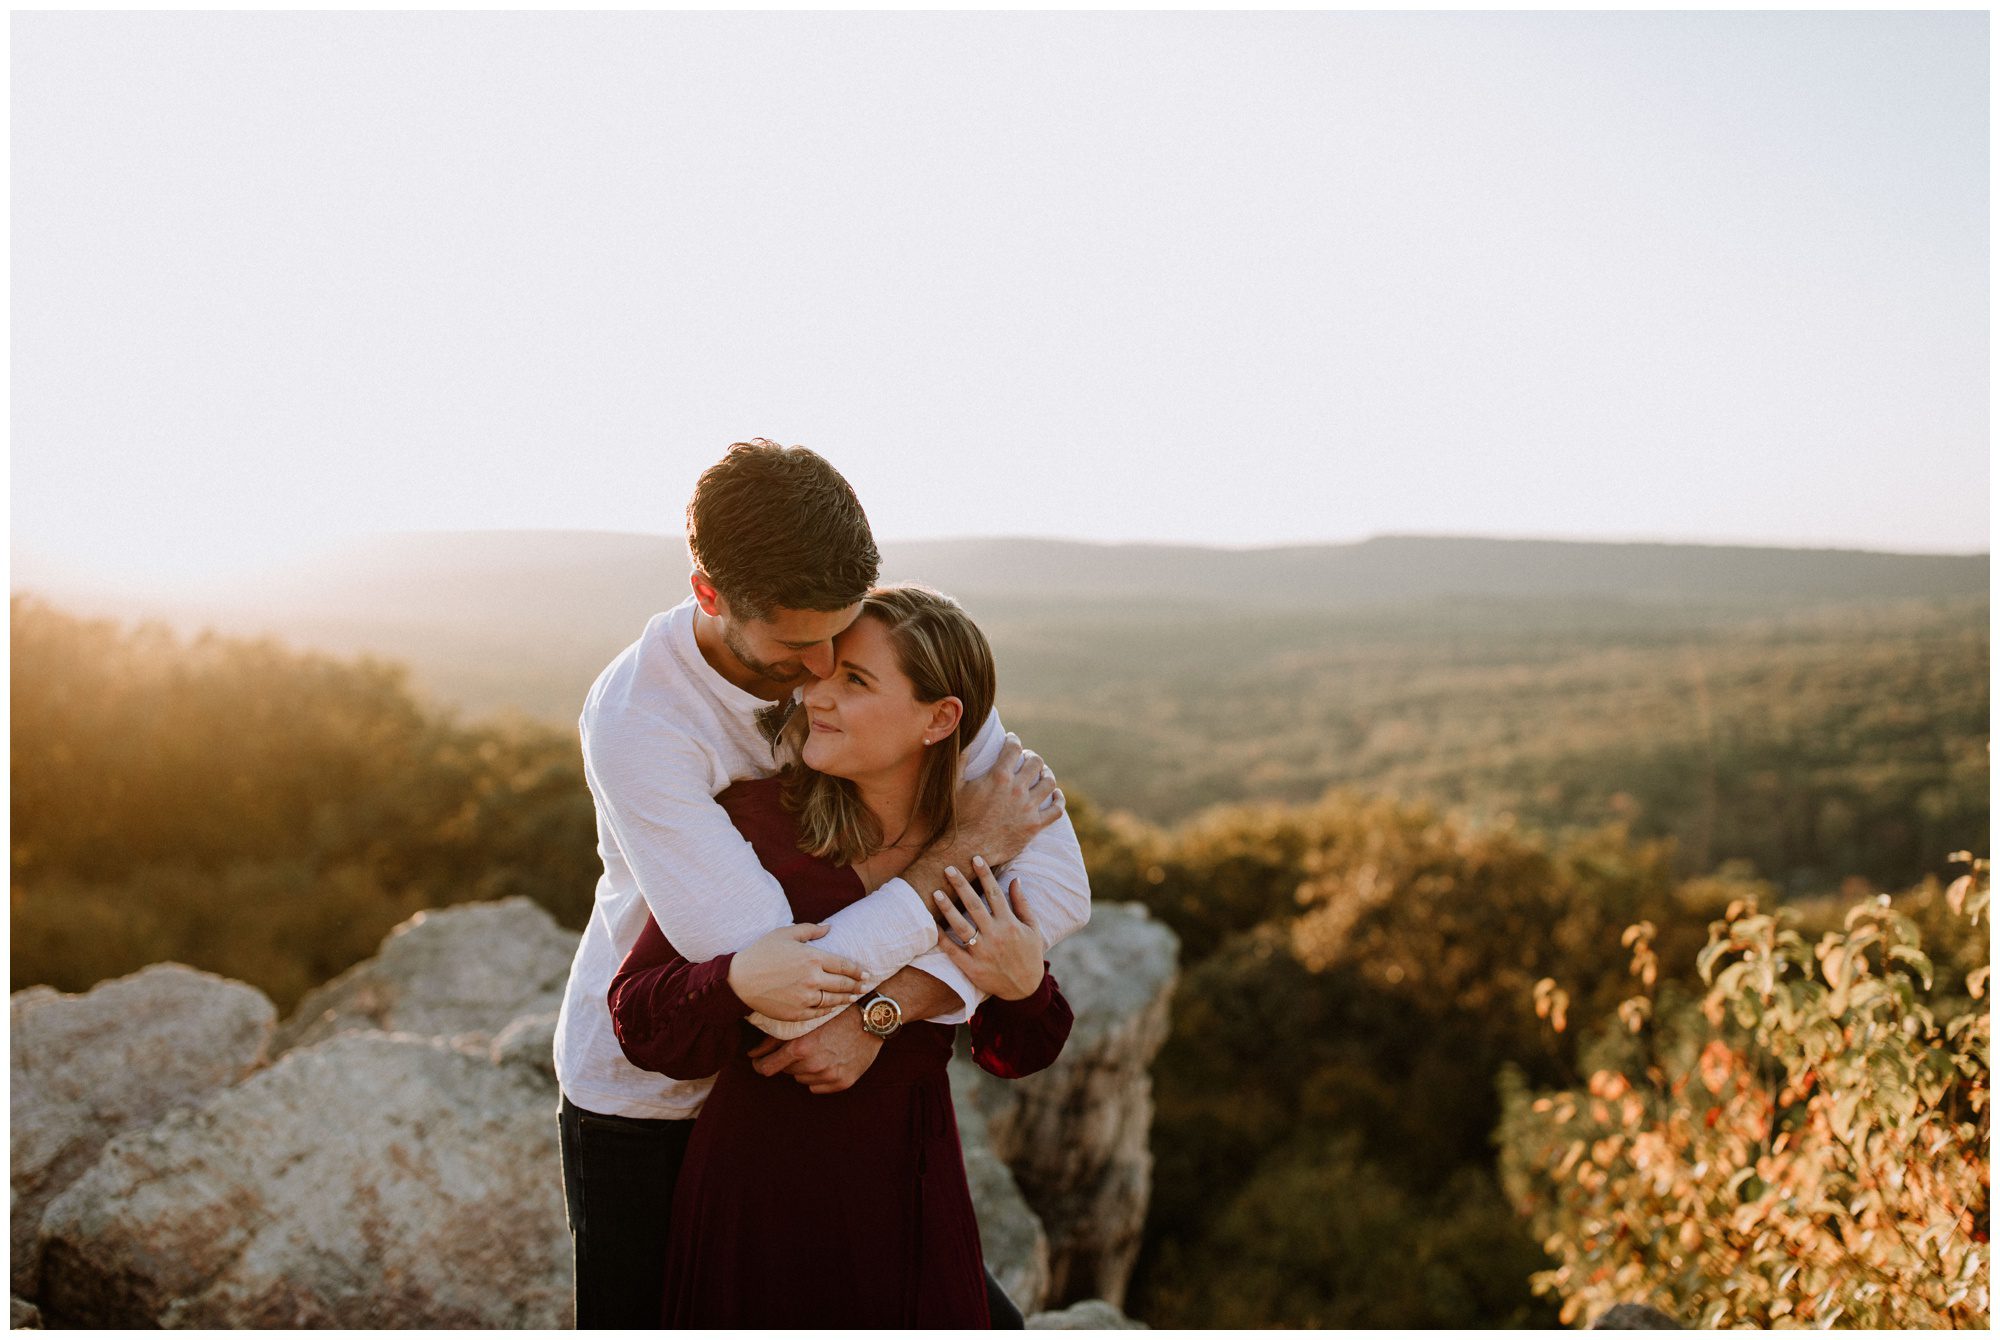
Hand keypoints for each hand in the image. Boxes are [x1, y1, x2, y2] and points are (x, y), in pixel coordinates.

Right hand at [727, 923, 865, 1021]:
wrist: (739, 979)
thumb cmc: (761, 952)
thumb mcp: (785, 934)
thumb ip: (810, 930)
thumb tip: (830, 927)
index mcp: (812, 957)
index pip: (844, 965)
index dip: (858, 970)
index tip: (867, 973)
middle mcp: (812, 979)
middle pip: (843, 984)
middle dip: (858, 985)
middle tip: (867, 986)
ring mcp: (805, 998)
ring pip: (833, 1000)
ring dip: (847, 999)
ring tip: (854, 997)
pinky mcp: (796, 1013)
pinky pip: (819, 1013)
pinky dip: (828, 1010)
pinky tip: (833, 1007)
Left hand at [747, 1009, 883, 1093]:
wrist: (871, 1018)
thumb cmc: (837, 1013)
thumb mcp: (804, 1021)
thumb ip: (774, 1039)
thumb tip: (752, 1054)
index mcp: (800, 1049)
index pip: (767, 1068)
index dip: (760, 1065)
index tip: (760, 1062)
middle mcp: (813, 1065)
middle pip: (786, 1071)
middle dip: (788, 1060)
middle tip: (802, 1045)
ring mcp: (828, 1076)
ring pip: (802, 1078)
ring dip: (805, 1068)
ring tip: (819, 1050)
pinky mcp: (842, 1082)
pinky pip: (818, 1087)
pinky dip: (819, 1077)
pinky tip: (829, 1060)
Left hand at [934, 856, 1046, 1000]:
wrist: (1025, 989)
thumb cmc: (1030, 955)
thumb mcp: (1033, 928)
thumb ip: (1022, 903)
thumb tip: (1015, 879)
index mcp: (1010, 924)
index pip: (995, 893)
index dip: (985, 874)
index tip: (975, 858)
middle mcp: (995, 935)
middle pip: (974, 906)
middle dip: (961, 885)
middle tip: (948, 868)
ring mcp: (982, 952)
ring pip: (962, 926)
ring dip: (948, 909)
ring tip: (935, 892)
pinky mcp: (972, 968)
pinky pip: (953, 951)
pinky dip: (942, 938)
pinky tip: (932, 925)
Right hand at [953, 734, 1062, 869]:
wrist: (966, 850)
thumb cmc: (958, 817)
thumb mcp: (955, 784)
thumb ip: (962, 758)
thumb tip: (964, 737)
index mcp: (999, 776)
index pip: (1014, 748)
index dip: (1013, 740)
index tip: (1011, 739)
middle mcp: (1017, 790)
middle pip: (1035, 762)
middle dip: (1031, 756)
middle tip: (1026, 758)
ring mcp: (1028, 808)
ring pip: (1049, 782)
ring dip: (1046, 774)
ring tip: (1042, 773)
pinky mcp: (1034, 826)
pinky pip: (1056, 810)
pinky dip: (1059, 800)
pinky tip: (1056, 795)